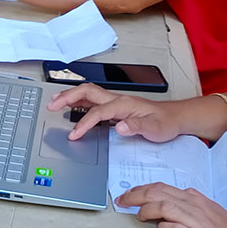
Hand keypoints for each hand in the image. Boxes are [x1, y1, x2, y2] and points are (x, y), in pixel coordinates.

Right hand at [46, 83, 181, 141]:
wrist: (174, 118)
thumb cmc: (165, 123)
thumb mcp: (155, 128)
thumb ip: (137, 126)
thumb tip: (120, 126)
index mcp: (124, 104)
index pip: (98, 112)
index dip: (84, 123)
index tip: (74, 135)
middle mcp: (117, 99)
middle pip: (87, 92)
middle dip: (67, 97)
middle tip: (52, 105)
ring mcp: (115, 102)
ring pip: (87, 94)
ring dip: (70, 96)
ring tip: (54, 103)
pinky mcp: (115, 106)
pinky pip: (92, 100)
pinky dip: (78, 101)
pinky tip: (72, 106)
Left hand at [127, 183, 226, 227]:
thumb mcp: (212, 216)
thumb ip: (193, 209)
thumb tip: (174, 209)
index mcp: (197, 200)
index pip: (163, 188)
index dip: (143, 190)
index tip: (131, 195)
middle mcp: (195, 206)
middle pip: (158, 192)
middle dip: (136, 194)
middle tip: (122, 200)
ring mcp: (196, 220)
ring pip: (163, 205)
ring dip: (145, 209)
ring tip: (136, 215)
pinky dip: (162, 227)